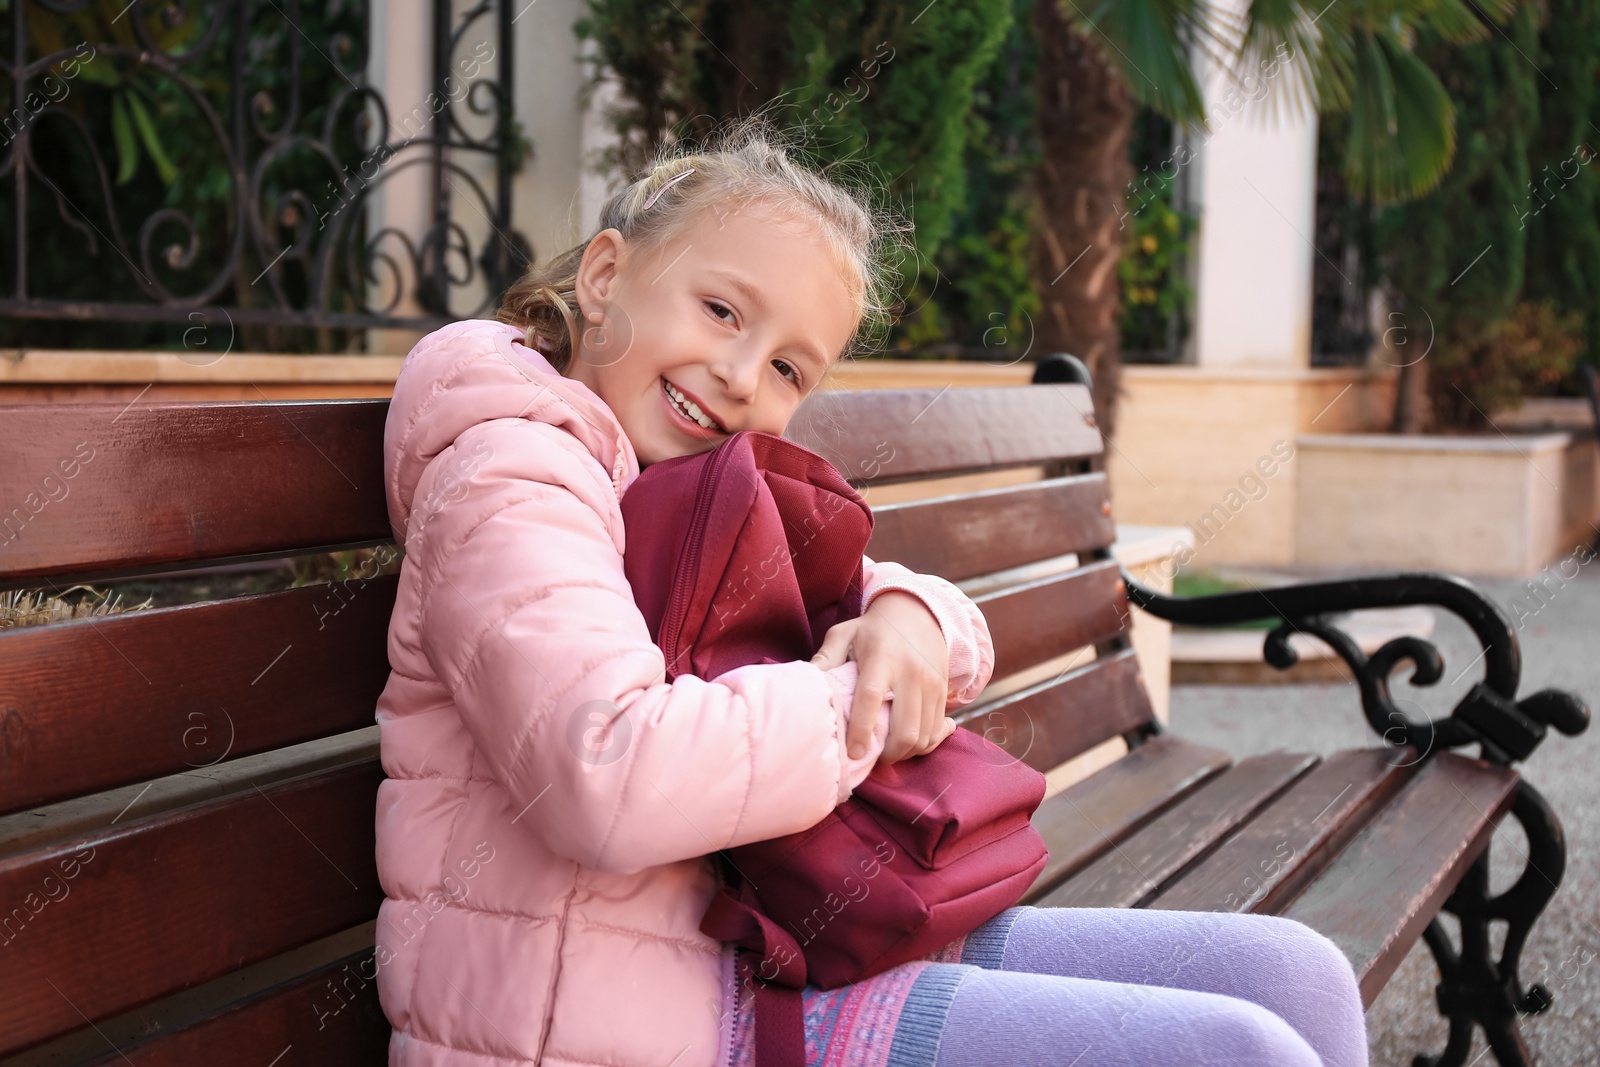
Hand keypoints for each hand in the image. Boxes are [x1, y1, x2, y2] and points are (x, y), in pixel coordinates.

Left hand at [811, 590, 957, 764]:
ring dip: (905, 753)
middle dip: (889, 754)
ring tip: (887, 751)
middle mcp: (911, 671)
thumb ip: (825, 658)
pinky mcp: (943, 690)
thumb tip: (805, 685)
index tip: (853, 753)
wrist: (917, 612)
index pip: (871, 697)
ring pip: (924, 735)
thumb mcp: (844, 634)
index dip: (861, 729)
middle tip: (872, 756)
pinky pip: (936, 730)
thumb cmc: (872, 629)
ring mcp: (931, 682)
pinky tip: (906, 743)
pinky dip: (922, 744)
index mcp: (881, 657)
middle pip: (906, 728)